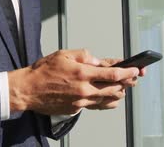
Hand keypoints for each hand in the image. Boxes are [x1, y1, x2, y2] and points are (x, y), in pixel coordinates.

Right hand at [8, 49, 140, 115]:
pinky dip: (106, 101)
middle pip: (114, 88)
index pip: (113, 74)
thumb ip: (84, 55)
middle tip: (133, 77)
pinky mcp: (76, 109)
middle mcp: (84, 89)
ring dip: (118, 92)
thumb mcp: (63, 54)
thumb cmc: (42, 71)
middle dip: (127, 82)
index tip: (136, 70)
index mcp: (82, 72)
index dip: (128, 72)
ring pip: (107, 99)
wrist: (27, 90)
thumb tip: (98, 60)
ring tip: (122, 86)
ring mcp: (81, 101)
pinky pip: (97, 106)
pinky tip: (109, 98)